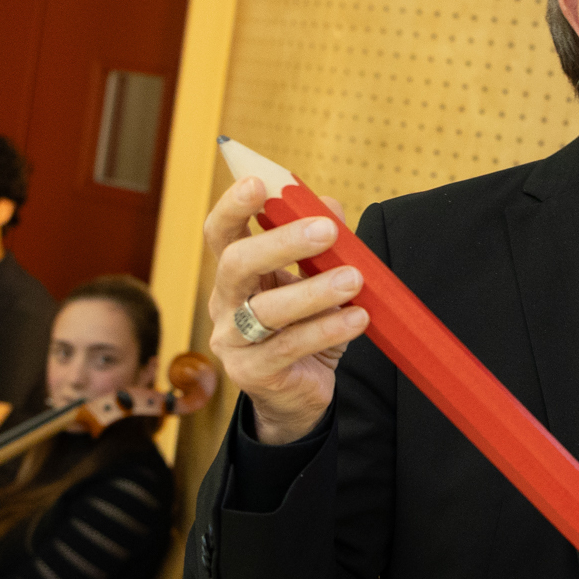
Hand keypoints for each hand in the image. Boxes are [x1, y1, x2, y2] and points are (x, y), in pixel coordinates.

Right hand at [204, 176, 368, 445]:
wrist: (299, 395)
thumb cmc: (305, 328)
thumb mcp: (315, 281)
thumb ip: (321, 244)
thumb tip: (329, 204)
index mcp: (235, 273)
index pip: (220, 232)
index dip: (233, 206)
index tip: (258, 182)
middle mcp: (224, 302)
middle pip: (235, 263)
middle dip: (281, 242)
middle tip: (327, 230)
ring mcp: (233, 340)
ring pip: (266, 309)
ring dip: (315, 291)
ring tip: (354, 280)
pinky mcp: (251, 373)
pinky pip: (288, 347)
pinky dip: (327, 329)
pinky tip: (358, 319)